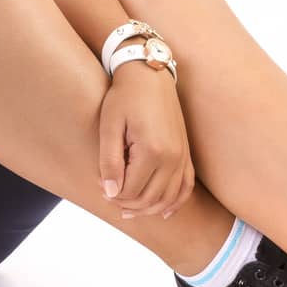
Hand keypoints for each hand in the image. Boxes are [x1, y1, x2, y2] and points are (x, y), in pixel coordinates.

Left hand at [98, 63, 194, 219]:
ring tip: (129, 210)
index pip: (132, 191)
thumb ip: (109, 161)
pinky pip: (186, 187)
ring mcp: (183, 156)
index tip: (100, 189)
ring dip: (148, 208)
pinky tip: (163, 211)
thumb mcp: (109, 126)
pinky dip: (175, 202)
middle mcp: (173, 157)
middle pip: (150, 198)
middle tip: (110, 199)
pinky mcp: (186, 153)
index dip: (114, 196)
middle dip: (128, 205)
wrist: (149, 75)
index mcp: (152, 151)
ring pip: (168, 198)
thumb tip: (110, 193)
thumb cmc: (124, 97)